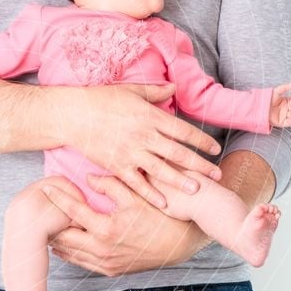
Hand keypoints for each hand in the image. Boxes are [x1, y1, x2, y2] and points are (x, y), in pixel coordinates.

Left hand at [44, 174, 210, 275]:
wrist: (180, 244)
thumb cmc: (159, 216)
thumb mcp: (136, 196)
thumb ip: (109, 185)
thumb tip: (87, 178)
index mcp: (107, 229)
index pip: (72, 212)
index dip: (57, 198)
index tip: (45, 189)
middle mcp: (103, 249)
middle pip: (64, 237)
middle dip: (50, 224)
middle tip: (37, 211)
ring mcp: (107, 263)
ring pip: (71, 254)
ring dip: (57, 241)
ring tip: (44, 227)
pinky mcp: (112, 271)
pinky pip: (83, 264)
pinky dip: (70, 254)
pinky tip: (62, 246)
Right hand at [52, 83, 222, 208]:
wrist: (73, 115)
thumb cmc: (101, 99)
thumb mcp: (131, 91)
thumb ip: (155, 92)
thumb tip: (174, 87)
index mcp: (151, 116)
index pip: (183, 131)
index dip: (201, 141)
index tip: (215, 149)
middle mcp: (144, 136)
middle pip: (178, 153)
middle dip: (199, 165)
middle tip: (217, 175)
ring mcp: (131, 152)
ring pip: (162, 170)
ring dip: (181, 181)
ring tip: (197, 190)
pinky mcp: (117, 165)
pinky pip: (137, 182)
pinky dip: (151, 194)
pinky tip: (164, 203)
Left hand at [269, 83, 290, 127]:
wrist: (260, 108)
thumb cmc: (267, 100)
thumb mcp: (276, 92)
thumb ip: (284, 88)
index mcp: (286, 102)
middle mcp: (286, 109)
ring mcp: (284, 116)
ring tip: (290, 110)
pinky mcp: (282, 122)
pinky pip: (290, 122)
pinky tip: (289, 115)